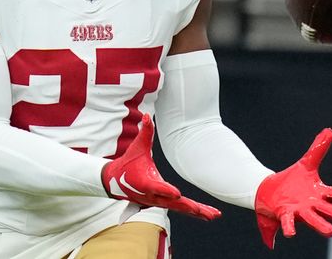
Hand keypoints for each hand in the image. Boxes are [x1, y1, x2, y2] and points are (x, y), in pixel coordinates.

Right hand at [101, 114, 220, 220]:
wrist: (116, 182)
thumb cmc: (129, 162)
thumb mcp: (137, 147)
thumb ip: (144, 133)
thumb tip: (147, 116)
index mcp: (146, 182)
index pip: (157, 188)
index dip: (166, 190)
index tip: (177, 194)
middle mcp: (153, 195)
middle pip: (173, 203)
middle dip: (189, 207)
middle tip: (203, 211)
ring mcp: (159, 201)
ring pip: (180, 208)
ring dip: (197, 212)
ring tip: (214, 215)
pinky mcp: (164, 203)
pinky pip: (181, 209)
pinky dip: (195, 212)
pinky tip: (208, 214)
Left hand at [254, 129, 331, 248]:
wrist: (271, 191)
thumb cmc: (293, 180)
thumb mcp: (306, 163)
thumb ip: (318, 149)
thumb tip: (330, 130)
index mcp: (320, 193)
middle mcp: (313, 205)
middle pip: (330, 210)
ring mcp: (300, 211)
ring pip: (313, 220)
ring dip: (321, 225)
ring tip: (331, 231)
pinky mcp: (285, 214)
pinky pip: (289, 222)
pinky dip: (290, 228)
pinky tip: (291, 234)